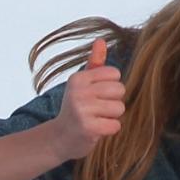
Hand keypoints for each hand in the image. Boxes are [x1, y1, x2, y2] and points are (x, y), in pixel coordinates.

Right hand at [50, 38, 124, 160]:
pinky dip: (108, 130)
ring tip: (96, 119)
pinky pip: (115, 125)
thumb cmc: (75, 109)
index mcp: (78, 78)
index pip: (115, 74)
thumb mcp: (81, 84)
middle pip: (119, 90)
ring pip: (119, 108)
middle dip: (113, 102)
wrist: (59, 138)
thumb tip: (101, 40)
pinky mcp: (88, 128)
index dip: (110, 87)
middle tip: (96, 110)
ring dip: (111, 117)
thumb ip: (94, 64)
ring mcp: (82, 110)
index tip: (95, 96)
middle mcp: (78, 92)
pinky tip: (96, 130)